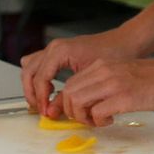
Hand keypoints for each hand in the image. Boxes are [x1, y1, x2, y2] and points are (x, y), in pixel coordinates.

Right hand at [20, 29, 138, 113]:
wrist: (125, 42)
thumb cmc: (113, 55)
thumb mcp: (91, 79)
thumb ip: (68, 96)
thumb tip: (52, 111)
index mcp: (60, 51)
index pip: (39, 78)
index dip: (40, 98)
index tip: (46, 112)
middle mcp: (54, 47)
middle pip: (29, 73)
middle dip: (32, 94)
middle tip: (41, 109)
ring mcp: (55, 48)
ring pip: (30, 68)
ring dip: (33, 86)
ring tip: (43, 102)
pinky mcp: (58, 51)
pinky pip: (38, 64)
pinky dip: (38, 78)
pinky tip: (49, 90)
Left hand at [54, 57, 153, 126]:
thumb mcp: (124, 74)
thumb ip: (105, 82)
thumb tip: (90, 101)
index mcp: (103, 65)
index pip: (70, 83)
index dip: (69, 102)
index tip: (78, 113)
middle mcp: (104, 71)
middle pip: (68, 93)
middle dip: (72, 111)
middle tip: (88, 119)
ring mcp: (113, 83)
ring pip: (77, 101)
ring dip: (83, 117)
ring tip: (98, 120)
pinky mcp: (124, 97)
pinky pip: (97, 113)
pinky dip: (99, 121)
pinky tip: (112, 120)